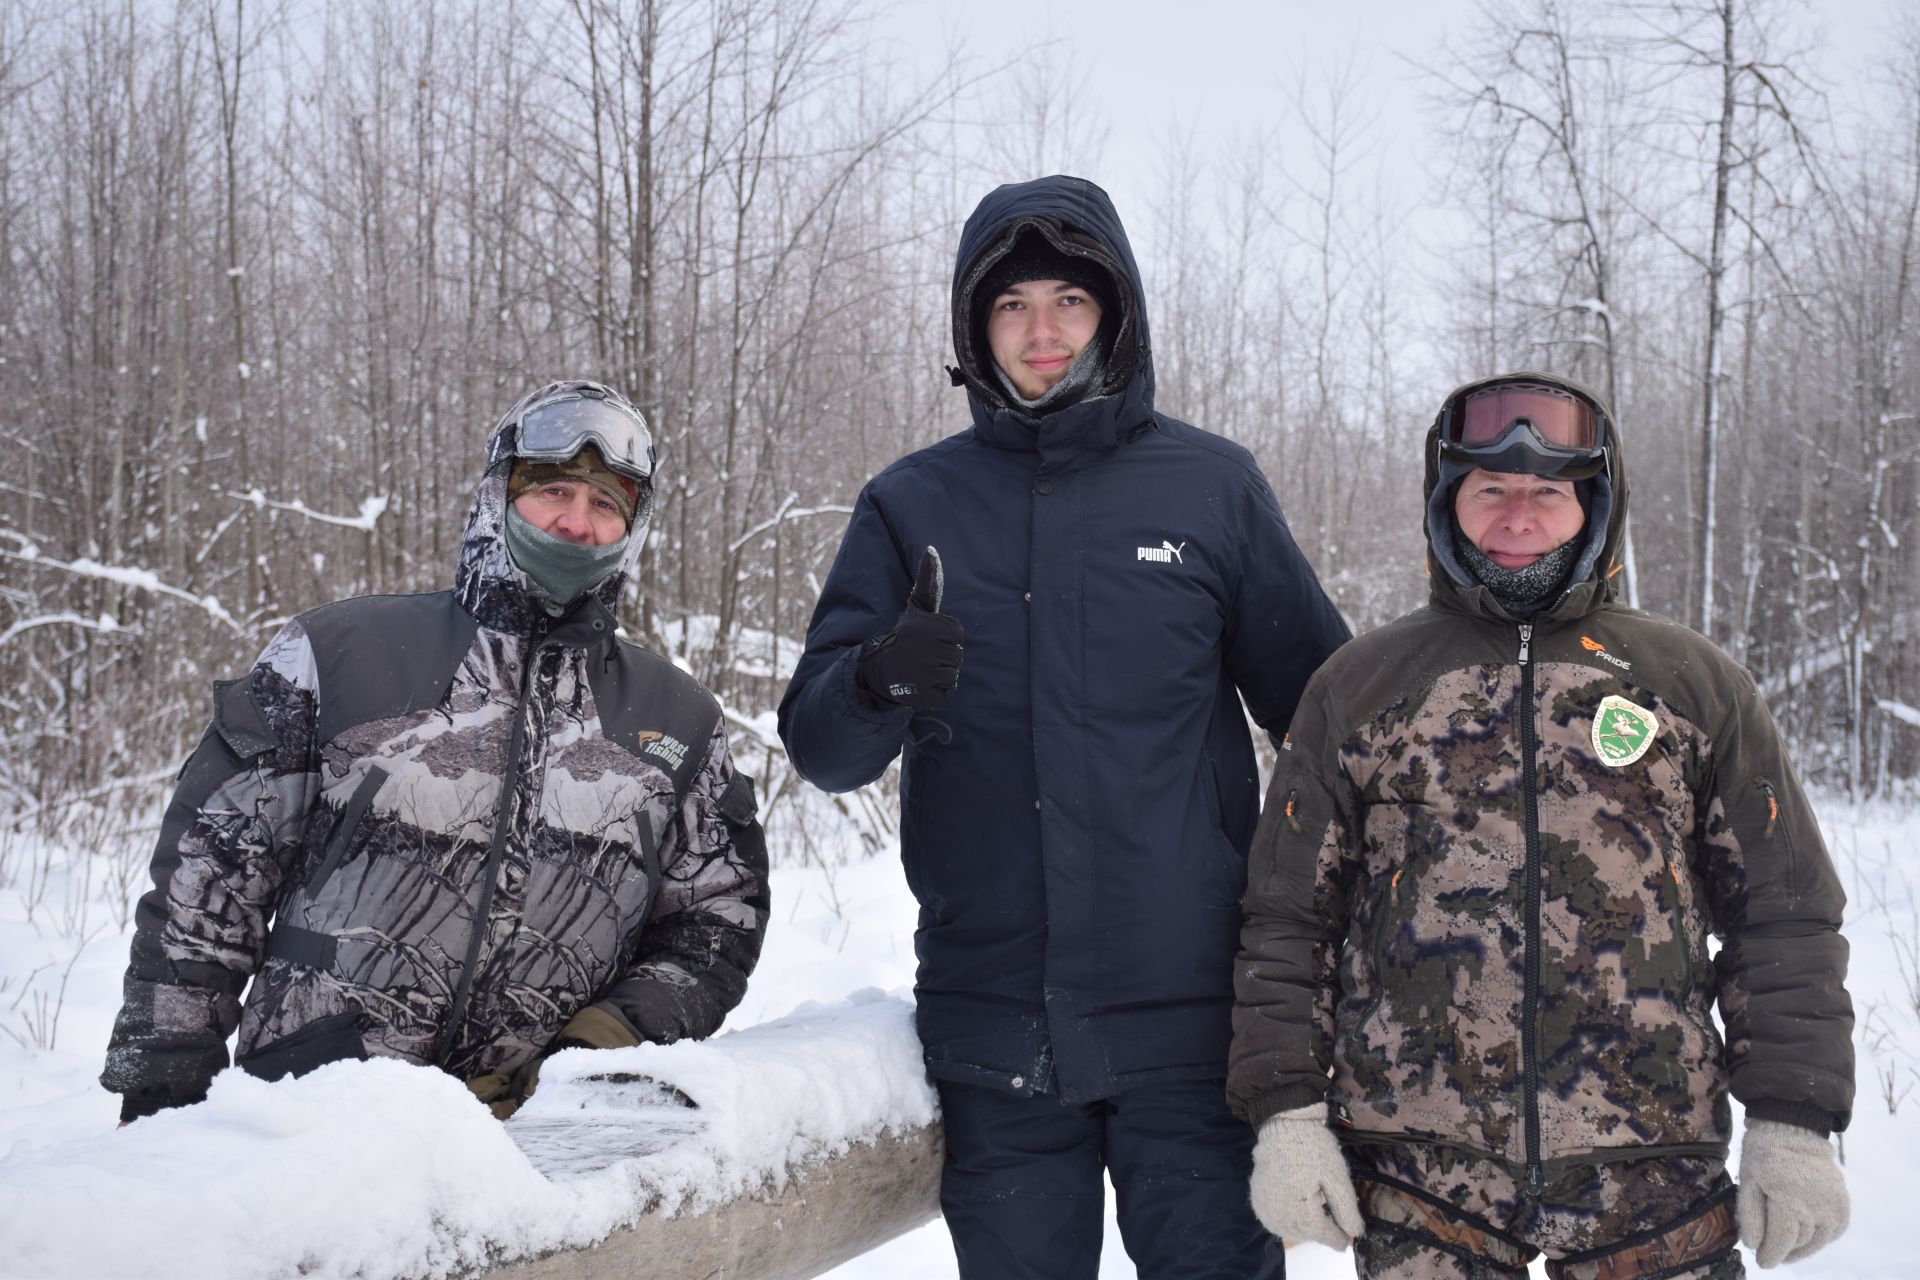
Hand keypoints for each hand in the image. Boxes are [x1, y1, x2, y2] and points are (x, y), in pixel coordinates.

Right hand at [856, 547, 963, 708]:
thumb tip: (931, 548)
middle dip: (944, 656)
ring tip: (921, 668)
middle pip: (957, 656)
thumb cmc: (906, 635)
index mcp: (926, 627)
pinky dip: (934, 691)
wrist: (880, 669)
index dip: (946, 638)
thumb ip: (928, 580)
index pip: (958, 635)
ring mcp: (923, 675)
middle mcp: (924, 650)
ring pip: (952, 675)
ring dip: (940, 674)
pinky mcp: (922, 696)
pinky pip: (945, 693)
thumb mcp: (917, 606)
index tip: (928, 638)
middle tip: (923, 654)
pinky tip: (919, 683)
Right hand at [1249, 1103, 1362, 1250]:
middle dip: (1320, 1229)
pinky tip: (1296, 1205)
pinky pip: (1275, 1220)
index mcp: (1300, 1209)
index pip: (1322, 1234)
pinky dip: (1288, 1219)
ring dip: (1303, 1226)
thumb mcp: (1337, 1177)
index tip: (1345, 1239)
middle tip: (1329, 1213)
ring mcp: (1265, 1208)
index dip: (1336, 1238)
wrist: (1283, 1126)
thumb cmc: (1314, 1149)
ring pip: (1290, 1230)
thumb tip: (1354, 1234)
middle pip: (1306, 1234)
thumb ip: (1346, 1209)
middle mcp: (1279, 1214)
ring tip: (1312, 1206)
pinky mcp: (1257, 1201)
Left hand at [1738, 1118, 1848, 1267]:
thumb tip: (1753, 1246)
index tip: (1762, 1262)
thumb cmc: (1764, 1155)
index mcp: (1789, 1198)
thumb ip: (1750, 1215)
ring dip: (1800, 1249)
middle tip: (1769, 1253)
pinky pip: (1831, 1232)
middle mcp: (1817, 1205)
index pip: (1782, 1240)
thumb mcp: (1747, 1181)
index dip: (1771, 1254)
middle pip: (1798, 1242)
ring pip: (1816, 1241)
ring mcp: (1834, 1206)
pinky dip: (1818, 1238)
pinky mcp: (1843, 1205)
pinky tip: (1804, 1234)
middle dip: (1782, 1251)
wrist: (1793, 1130)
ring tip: (1785, 1249)